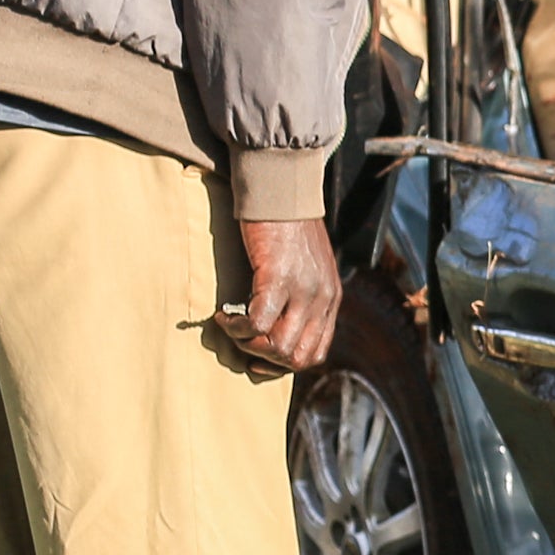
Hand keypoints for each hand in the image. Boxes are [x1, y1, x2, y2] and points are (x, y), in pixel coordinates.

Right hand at [223, 217, 341, 371]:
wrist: (283, 189)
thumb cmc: (287, 226)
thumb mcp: (308, 266)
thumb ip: (302, 294)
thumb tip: (278, 323)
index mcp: (330, 299)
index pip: (315, 352)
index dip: (285, 364)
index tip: (259, 358)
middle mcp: (322, 299)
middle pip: (298, 358)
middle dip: (266, 360)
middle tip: (241, 342)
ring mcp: (303, 290)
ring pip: (279, 347)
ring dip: (249, 345)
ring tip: (232, 325)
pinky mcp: (278, 277)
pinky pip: (258, 322)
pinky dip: (237, 327)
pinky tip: (223, 314)